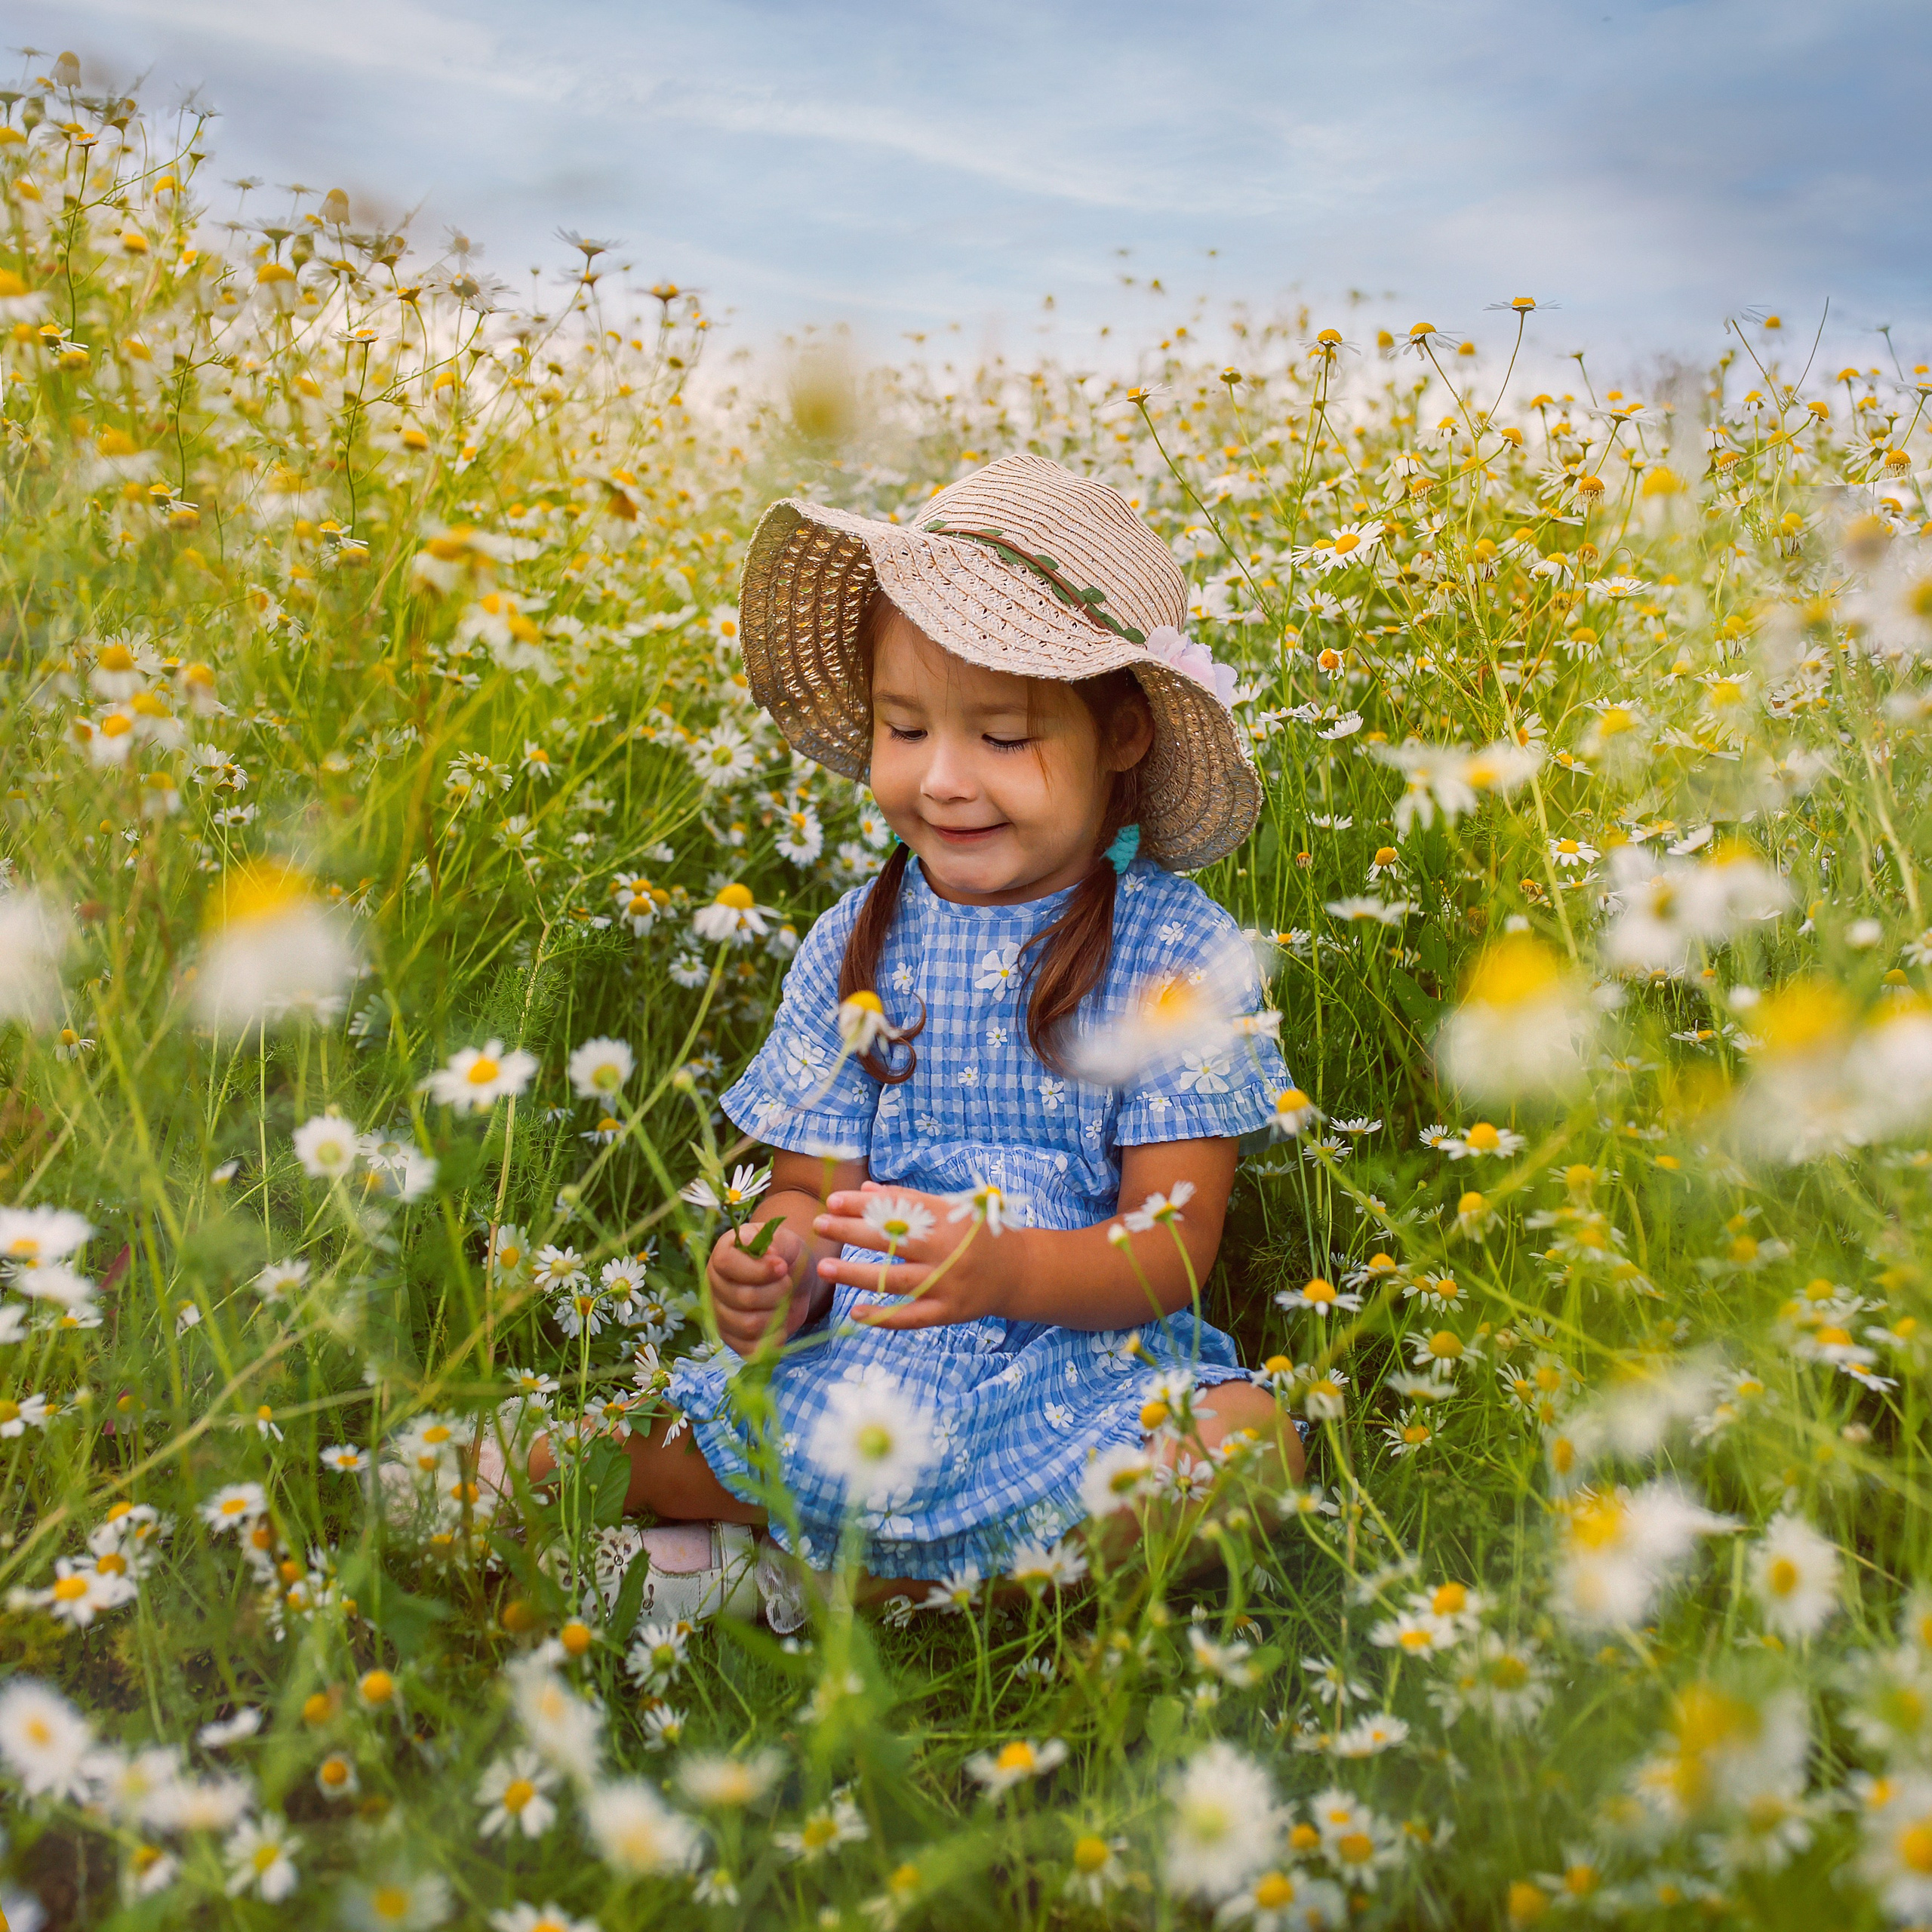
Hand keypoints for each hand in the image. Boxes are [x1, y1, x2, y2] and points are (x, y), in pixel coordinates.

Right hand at [707, 1221, 807, 1355]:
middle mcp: (714, 1285)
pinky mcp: (732, 1339)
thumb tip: (757, 1247)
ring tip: (783, 1303)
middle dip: (777, 1292)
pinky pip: (749, 1349)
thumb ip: (773, 1242)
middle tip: (788, 1283)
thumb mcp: (786, 1241)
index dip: (758, 1269)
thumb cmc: (786, 1256)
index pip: (727, 1264)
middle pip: (743, 1297)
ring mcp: (720, 1314)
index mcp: (722, 1255)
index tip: (782, 1267)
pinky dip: (772, 1340)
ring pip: (749, 1325)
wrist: (794, 1279)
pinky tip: (780, 1326)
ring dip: (777, 1315)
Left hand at [811, 1181, 1014, 1330]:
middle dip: (851, 1231)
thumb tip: (866, 1190)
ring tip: (825, 1267)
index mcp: (947, 1219)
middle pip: (891, 1241)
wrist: (1018, 1272)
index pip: (898, 1208)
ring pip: (895, 1280)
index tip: (833, 1200)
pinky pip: (911, 1317)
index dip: (863, 1203)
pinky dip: (883, 1317)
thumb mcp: (951, 1210)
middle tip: (819, 1224)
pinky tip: (855, 1313)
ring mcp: (947, 1284)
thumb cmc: (978, 1235)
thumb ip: (909, 1201)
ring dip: (855, 1274)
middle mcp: (947, 1251)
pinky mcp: (949, 1312)